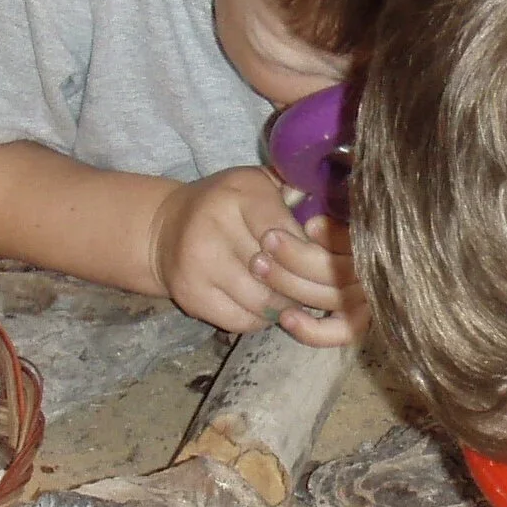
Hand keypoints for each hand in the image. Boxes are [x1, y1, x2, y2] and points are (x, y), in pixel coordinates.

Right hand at [149, 170, 365, 341]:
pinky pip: (244, 321)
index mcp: (239, 194)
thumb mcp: (258, 185)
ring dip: (287, 307)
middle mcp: (214, 226)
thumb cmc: (225, 206)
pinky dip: (262, 319)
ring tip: (293, 298)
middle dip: (304, 286)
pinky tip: (266, 307)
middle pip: (281, 275)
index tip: (317, 259)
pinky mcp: (192, 295)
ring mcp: (199, 264)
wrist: (162, 230)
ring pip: (266, 303)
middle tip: (316, 288)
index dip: (309, 255)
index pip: (290, 237)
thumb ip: (296, 191)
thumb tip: (343, 205)